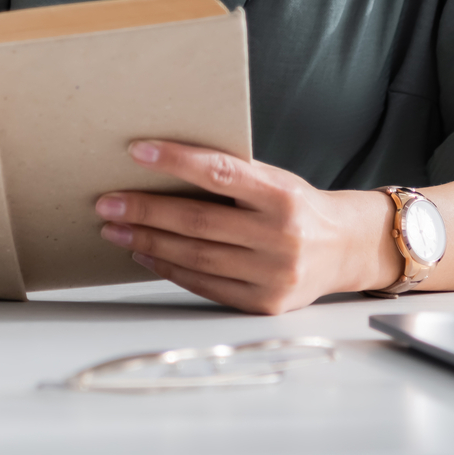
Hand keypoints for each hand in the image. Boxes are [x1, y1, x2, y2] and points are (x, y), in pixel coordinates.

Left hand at [94, 140, 398, 314]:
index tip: (136, 151)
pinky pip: (204, 285)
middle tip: (107, 202)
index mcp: (281, 195)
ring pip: (195, 256)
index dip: (176, 160)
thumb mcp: (275, 180)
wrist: (346, 249)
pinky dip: (168, 268)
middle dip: (145, 211)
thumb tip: (164, 165)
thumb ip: (232, 176)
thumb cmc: (298, 206)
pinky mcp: (263, 303)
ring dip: (147, 241)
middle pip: (197, 222)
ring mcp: (272, 274)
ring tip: (116, 228)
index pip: (219, 173)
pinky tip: (144, 253)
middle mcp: (279, 236)